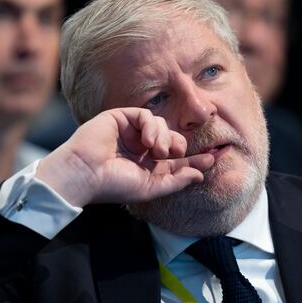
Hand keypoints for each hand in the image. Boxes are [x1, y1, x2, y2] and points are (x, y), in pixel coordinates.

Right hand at [36, 108, 213, 206]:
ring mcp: (131, 132)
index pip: (178, 161)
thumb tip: (200, 175)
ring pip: (162, 125)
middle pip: (173, 139)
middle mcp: (141, 149)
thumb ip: (176, 181)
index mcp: (148, 167)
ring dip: (164, 137)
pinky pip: (146, 115)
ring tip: (154, 151)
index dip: (196, 159)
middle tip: (171, 154)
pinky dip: (151, 126)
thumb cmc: (113, 185)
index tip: (215, 157)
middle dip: (178, 145)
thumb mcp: (151, 188)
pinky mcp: (121, 118)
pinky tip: (146, 140)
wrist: (85, 174)